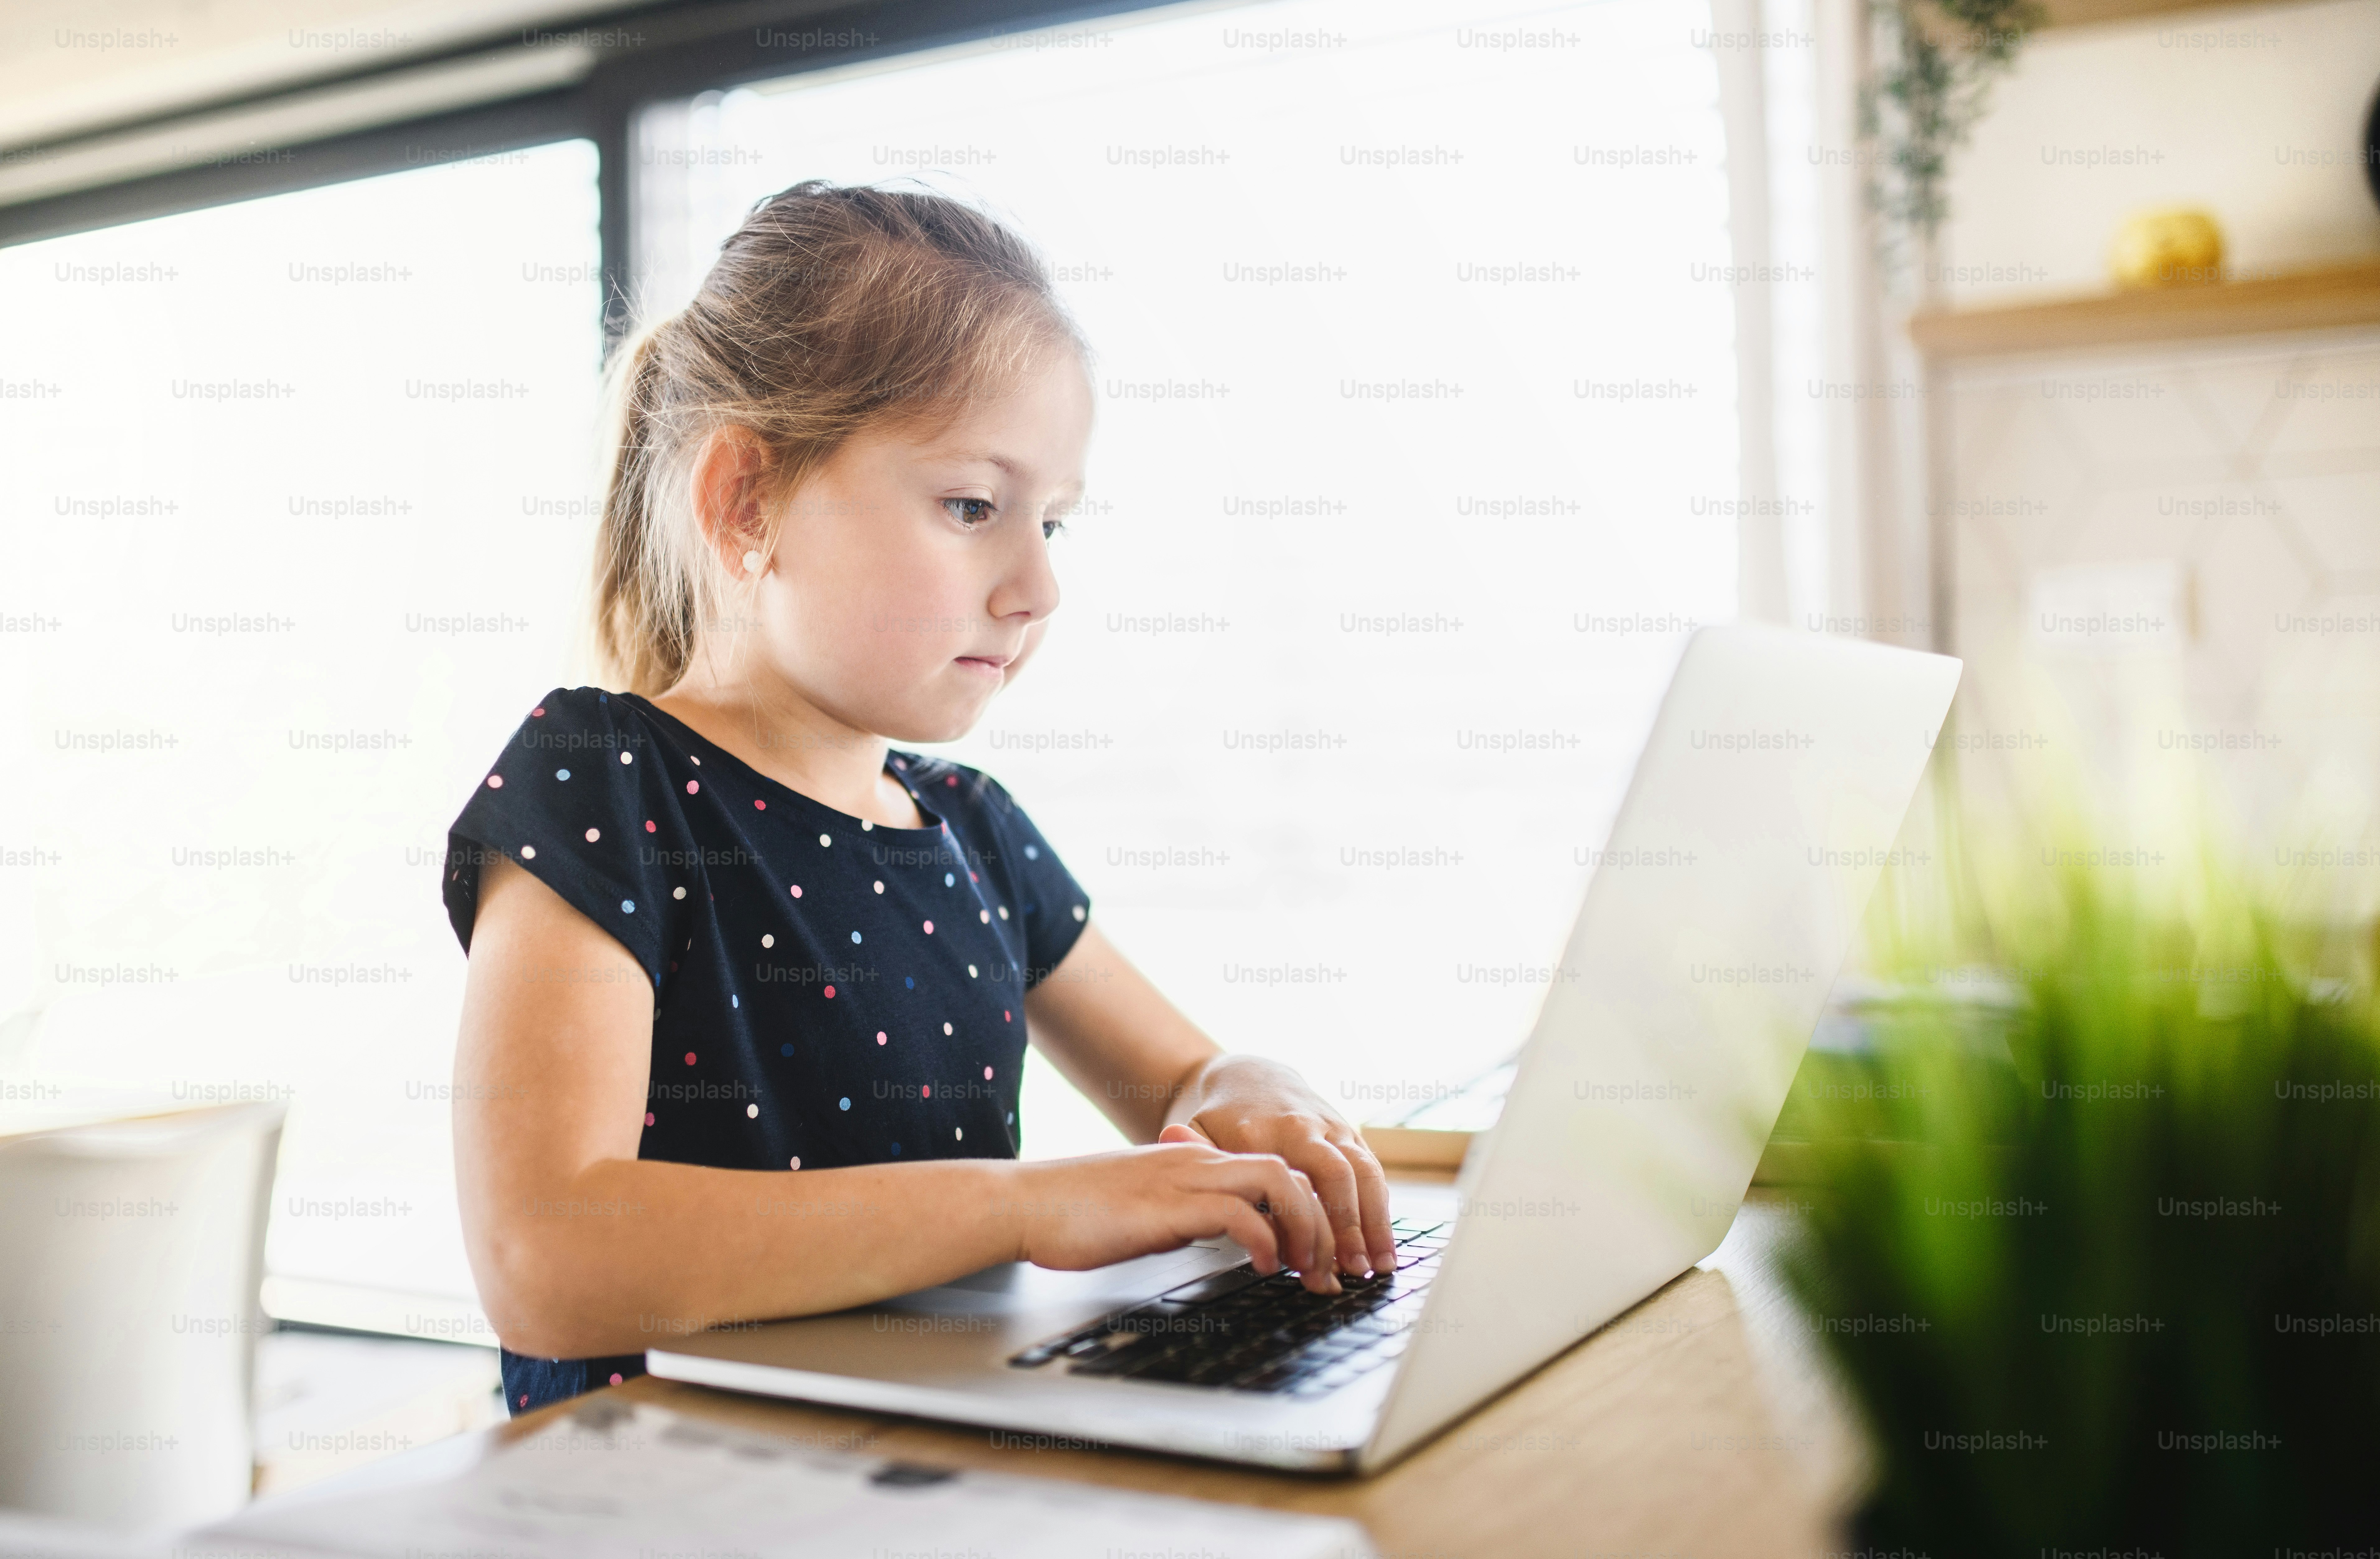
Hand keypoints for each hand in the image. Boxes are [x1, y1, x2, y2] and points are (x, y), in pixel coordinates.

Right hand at [1008, 1139, 1344, 1293]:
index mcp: (1193, 1160)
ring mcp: (1183, 1179)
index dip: (1308, 1210)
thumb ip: (1186, 1213)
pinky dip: (1264, 1239)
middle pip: (1291, 1172)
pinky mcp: (1167, 1206)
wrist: (1024, 1203)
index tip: (1317, 1255)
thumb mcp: (1147, 1208)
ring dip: (1305, 1229)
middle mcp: (1196, 1162)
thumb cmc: (1074, 1213)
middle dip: (1322, 1223)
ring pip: (1276, 1182)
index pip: (1274, 1168)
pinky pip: (1237, 1213)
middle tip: (1328, 1272)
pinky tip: (1266, 1266)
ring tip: (1307, 1270)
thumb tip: (1221, 1235)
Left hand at [1162, 1056, 1396, 1282]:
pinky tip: (1385, 1246)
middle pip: (1334, 1174)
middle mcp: (1302, 1126)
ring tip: (1381, 1267)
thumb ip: (1193, 1146)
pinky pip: (1373, 1169)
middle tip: (1353, 1270)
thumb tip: (1170, 1138)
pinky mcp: (1350, 1132)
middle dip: (1347, 1224)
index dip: (1297, 1222)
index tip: (1301, 1262)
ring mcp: (1331, 1127)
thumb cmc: (1222, 1117)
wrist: (1251, 1074)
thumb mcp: (1198, 1131)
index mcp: (1261, 1130)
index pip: (1286, 1180)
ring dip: (1374, 1221)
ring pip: (1363, 1170)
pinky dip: (1382, 1208)